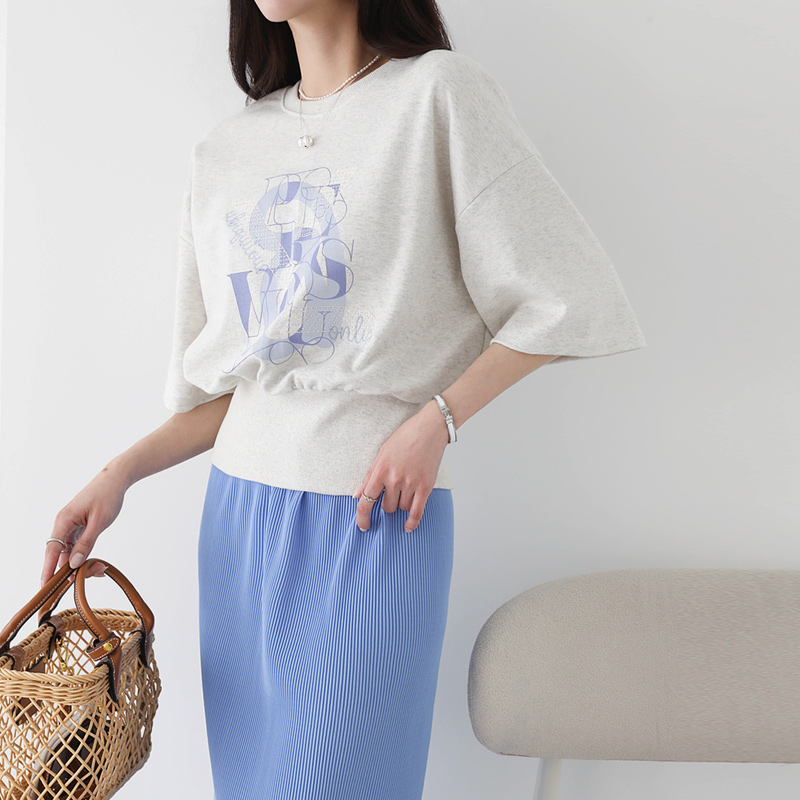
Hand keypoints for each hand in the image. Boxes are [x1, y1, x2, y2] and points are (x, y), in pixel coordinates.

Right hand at [40, 466, 127, 587]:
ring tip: (100, 568)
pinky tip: (96, 562)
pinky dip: (85, 554)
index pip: (52, 550)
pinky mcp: (79, 526)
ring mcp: (71, 525)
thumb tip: (73, 563)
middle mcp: (63, 524)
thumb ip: (86, 543)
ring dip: (82, 562)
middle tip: (93, 574)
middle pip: (61, 553)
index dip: (48, 569)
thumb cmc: (108, 496)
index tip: (46, 586)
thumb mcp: (99, 522)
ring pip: (70, 551)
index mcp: (64, 520)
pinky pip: (77, 545)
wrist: (116, 479)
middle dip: (73, 568)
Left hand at [351, 401, 449, 532]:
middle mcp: (394, 479)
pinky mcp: (425, 486)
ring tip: (406, 490)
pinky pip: (417, 511)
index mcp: (380, 471)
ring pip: (401, 508)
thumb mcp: (381, 454)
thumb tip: (357, 495)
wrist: (429, 429)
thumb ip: (369, 477)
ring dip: (401, 505)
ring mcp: (411, 484)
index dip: (362, 517)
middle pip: (386, 507)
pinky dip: (412, 522)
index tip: (363, 525)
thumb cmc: (404, 438)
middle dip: (388, 503)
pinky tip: (408, 527)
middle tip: (393, 491)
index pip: (366, 501)